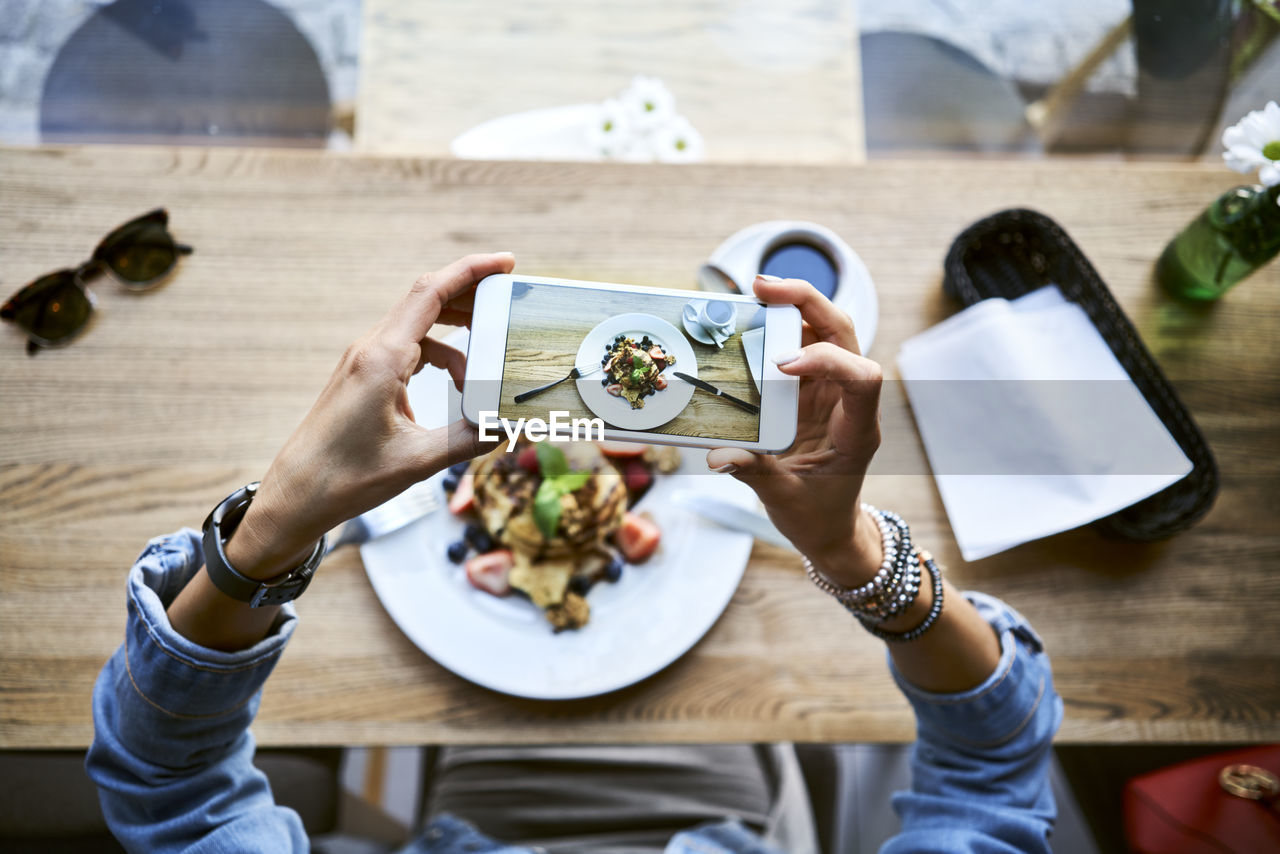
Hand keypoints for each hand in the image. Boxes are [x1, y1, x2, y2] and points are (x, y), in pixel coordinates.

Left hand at [226, 252, 514, 577]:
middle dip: (471, 296)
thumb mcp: (418, 462)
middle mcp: (370, 350)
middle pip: (427, 301)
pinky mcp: (362, 376)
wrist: (295, 496)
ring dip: (456, 335)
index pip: (431, 293)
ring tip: (487, 357)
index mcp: (382, 359)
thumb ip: (469, 439)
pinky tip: (455, 387)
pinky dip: (438, 358)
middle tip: (509, 301)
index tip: (506, 262)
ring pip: (418, 327)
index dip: (471, 271)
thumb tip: (509, 426)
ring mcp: (363, 361)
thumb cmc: (346, 479)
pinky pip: (407, 350)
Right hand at [706, 275, 883, 586]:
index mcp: (857, 430)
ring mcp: (833, 390)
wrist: (829, 526)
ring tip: (754, 292)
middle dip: (808, 303)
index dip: (827, 360)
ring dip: (794, 306)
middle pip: (844, 333)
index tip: (781, 365)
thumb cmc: (816, 515)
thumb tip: (718, 457)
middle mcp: (850, 400)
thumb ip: (755, 474)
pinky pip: (802, 345)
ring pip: (826, 330)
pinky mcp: (813, 389)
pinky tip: (750, 319)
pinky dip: (779, 327)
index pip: (863, 378)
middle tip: (764, 288)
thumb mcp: (785, 499)